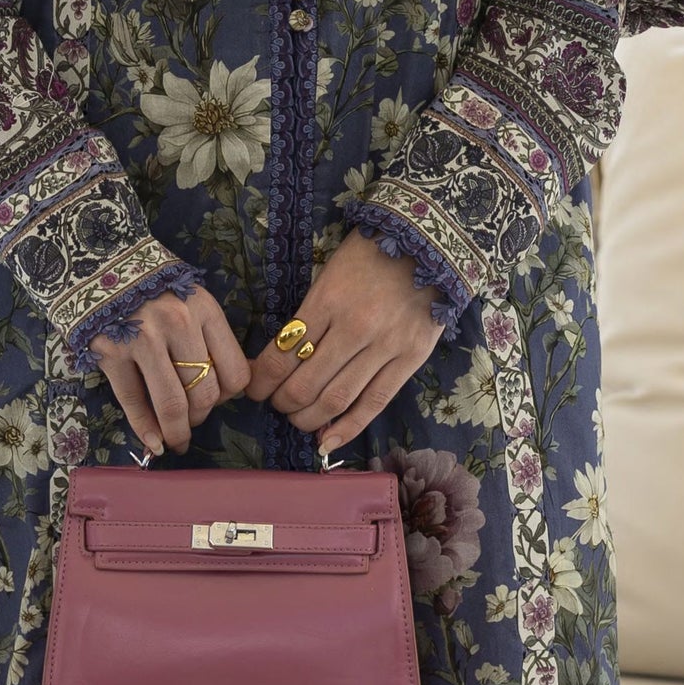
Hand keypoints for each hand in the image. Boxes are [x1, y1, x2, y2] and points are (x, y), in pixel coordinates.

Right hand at [91, 283, 250, 456]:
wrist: (98, 265)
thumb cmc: (151, 286)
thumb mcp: (189, 299)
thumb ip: (205, 337)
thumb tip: (221, 393)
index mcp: (204, 309)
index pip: (235, 372)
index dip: (228, 396)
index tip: (217, 400)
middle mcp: (178, 323)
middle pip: (205, 393)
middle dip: (201, 417)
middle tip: (192, 420)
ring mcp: (142, 338)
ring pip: (173, 404)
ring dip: (177, 431)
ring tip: (175, 438)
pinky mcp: (111, 352)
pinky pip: (134, 402)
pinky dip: (145, 429)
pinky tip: (153, 443)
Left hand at [245, 233, 443, 455]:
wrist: (430, 242)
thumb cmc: (371, 253)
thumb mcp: (331, 272)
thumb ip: (310, 313)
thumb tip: (283, 353)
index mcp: (328, 299)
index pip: (283, 352)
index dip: (262, 379)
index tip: (252, 387)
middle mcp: (354, 327)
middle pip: (306, 383)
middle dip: (281, 402)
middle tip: (274, 404)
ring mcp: (385, 346)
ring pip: (336, 399)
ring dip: (308, 418)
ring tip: (296, 419)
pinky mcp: (410, 359)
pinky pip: (374, 403)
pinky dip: (347, 428)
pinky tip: (327, 442)